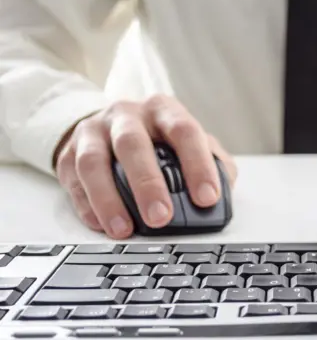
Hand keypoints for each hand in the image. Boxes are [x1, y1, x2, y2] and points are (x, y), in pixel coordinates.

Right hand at [54, 95, 236, 238]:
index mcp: (163, 110)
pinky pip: (73, 179)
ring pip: (95, 162)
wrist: (107, 125)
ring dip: (109, 199)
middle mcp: (126, 115)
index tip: (208, 198)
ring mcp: (93, 131)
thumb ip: (211, 162)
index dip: (198, 165)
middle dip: (148, 184)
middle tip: (161, 217)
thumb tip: (224, 194)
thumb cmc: (157, 139)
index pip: (184, 132)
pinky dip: (87, 206)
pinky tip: (102, 225)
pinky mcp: (68, 152)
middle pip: (134, 144)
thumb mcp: (186, 141)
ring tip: (125, 229)